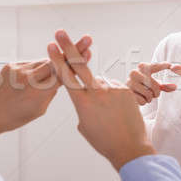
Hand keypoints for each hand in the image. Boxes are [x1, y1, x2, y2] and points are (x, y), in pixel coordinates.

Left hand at [0, 36, 91, 139]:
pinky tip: (32, 77)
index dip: (76, 62)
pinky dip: (35, 68)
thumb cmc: (16, 117)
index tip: (88, 52)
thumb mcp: (39, 110)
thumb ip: (50, 92)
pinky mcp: (10, 66)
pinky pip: (30, 64)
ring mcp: (18, 70)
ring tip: (56, 67)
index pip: (63, 75)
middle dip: (72, 51)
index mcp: (38, 93)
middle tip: (87, 40)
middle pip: (56, 61)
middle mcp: (28, 79)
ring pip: (43, 62)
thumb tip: (61, 75)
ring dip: (51, 63)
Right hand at [48, 30, 154, 170]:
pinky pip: (114, 87)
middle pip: (79, 65)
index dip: (58, 60)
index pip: (67, 77)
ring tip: (108, 112)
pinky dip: (112, 95)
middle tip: (60, 32)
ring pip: (100, 82)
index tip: (51, 46)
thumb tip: (85, 91)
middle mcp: (96, 93)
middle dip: (68, 47)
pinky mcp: (126, 90)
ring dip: (99, 91)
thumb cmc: (103, 140)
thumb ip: (82, 104)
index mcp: (82, 103)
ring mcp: (113, 90)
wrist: (130, 148)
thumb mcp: (84, 125)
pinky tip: (117, 111)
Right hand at [126, 62, 176, 104]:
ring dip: (150, 98)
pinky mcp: (127, 92)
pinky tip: (140, 98)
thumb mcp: (154, 85)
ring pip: (148, 94)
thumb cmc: (143, 87)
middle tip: (154, 93)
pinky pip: (142, 101)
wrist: (126, 92)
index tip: (170, 65)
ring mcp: (130, 82)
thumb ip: (164, 86)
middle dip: (157, 92)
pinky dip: (144, 102)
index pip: (154, 66)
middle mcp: (134, 73)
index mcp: (141, 67)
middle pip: (154, 85)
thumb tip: (175, 87)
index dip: (163, 65)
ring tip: (145, 95)